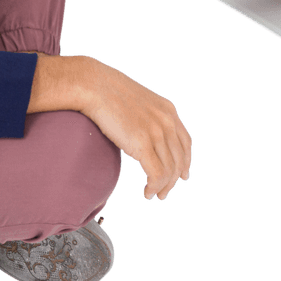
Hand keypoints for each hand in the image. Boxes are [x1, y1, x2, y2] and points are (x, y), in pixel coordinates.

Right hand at [80, 58, 191, 201]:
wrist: (94, 85)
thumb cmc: (107, 92)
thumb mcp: (138, 102)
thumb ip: (147, 117)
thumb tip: (144, 135)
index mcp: (168, 110)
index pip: (185, 142)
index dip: (186, 162)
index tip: (182, 176)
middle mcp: (166, 121)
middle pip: (179, 159)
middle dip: (174, 180)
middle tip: (164, 193)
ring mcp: (156, 132)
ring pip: (169, 170)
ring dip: (163, 187)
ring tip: (154, 195)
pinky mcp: (142, 143)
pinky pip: (157, 174)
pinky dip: (154, 187)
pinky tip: (147, 192)